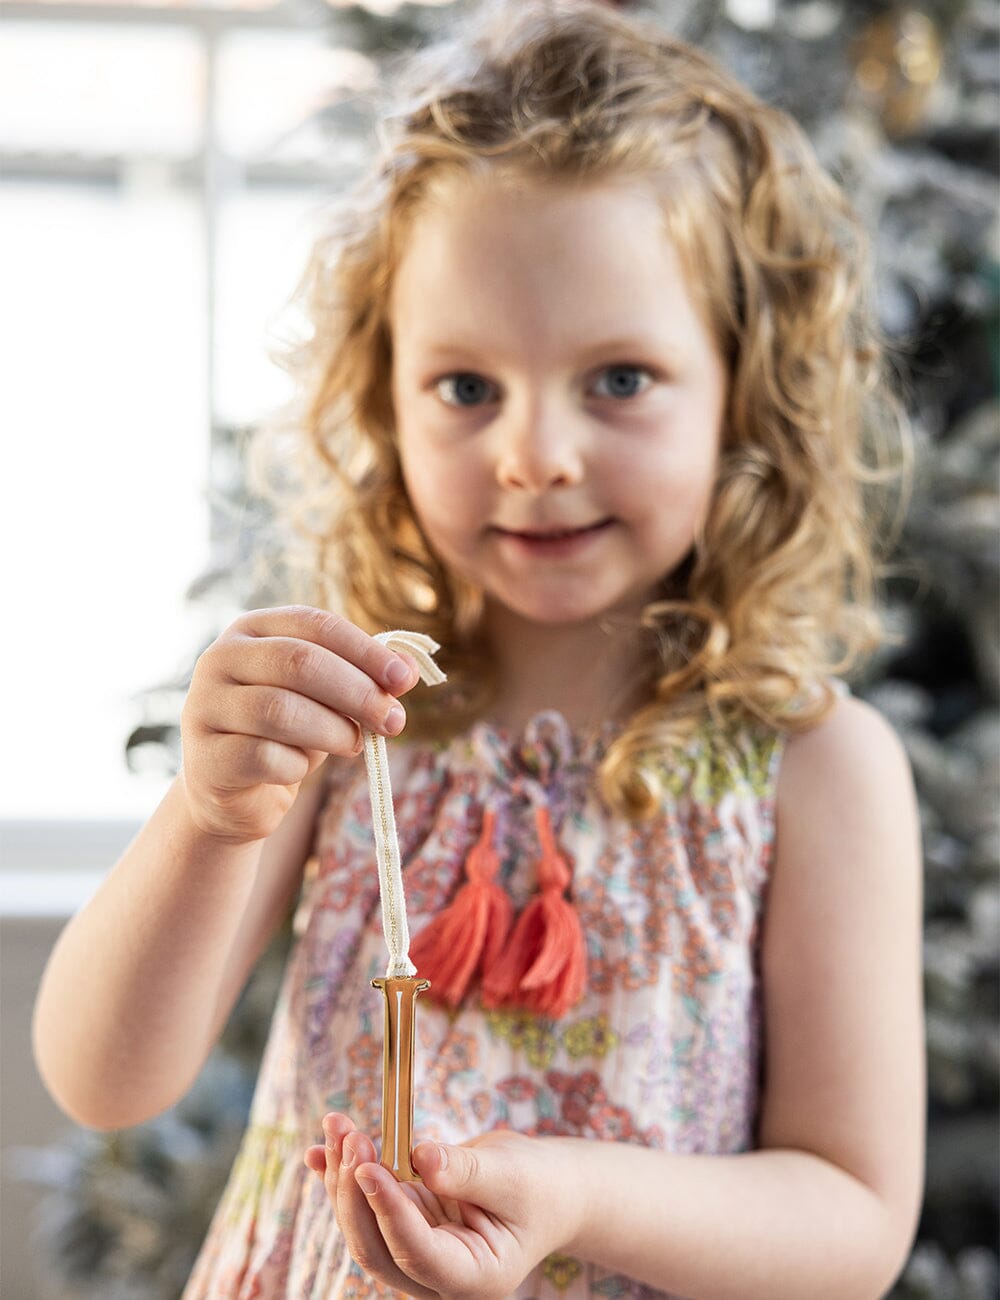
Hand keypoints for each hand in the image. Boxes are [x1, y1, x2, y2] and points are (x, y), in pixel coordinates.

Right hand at [180, 606, 418, 842]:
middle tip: (393, 721)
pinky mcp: (205, 758)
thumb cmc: (285, 732)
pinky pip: (263, 757)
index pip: (314, 625)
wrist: (231, 789)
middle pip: (298, 662)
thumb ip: (362, 677)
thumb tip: (408, 668)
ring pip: (280, 711)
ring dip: (332, 731)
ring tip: (353, 744)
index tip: (404, 680)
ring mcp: (204, 707)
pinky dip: (296, 766)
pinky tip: (299, 769)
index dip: (364, 651)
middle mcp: (219, 658)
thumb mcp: (326, 697)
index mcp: (252, 629)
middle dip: (357, 692)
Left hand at [303, 1113, 585, 1299]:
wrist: (548, 1189)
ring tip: (338, 1125)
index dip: (390, 1212)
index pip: (418, 1253)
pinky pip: (367, 1204)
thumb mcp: (513, 1175)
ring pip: (365, 1225)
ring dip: (345, 1175)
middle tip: (351, 1137)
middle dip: (357, 1190)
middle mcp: (436, 1275)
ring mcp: (417, 1252)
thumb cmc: (540, 1186)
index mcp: (472, 1276)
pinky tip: (318, 1151)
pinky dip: (342, 1176)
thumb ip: (466, 1171)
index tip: (369, 1168)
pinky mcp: (406, 1223)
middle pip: (378, 1246)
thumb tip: (421, 1158)